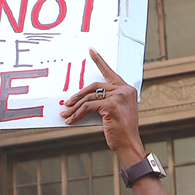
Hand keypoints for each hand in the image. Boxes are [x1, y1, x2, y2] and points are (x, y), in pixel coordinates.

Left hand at [60, 48, 144, 165]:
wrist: (128, 143)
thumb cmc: (120, 130)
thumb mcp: (114, 112)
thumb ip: (104, 101)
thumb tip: (82, 100)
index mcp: (126, 89)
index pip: (109, 72)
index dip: (99, 61)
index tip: (91, 50)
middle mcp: (124, 90)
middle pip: (94, 86)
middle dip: (77, 95)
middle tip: (66, 104)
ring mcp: (119, 96)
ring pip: (89, 97)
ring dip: (74, 107)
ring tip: (65, 114)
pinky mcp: (112, 105)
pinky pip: (88, 107)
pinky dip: (77, 114)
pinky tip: (71, 120)